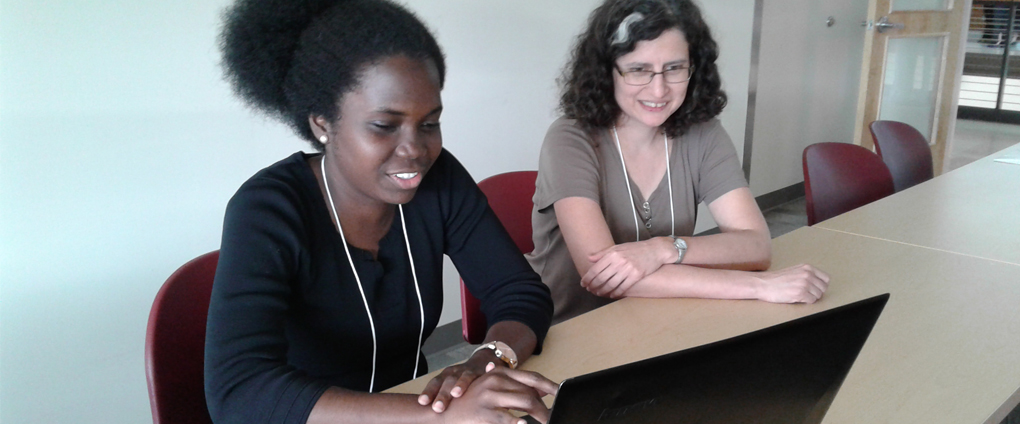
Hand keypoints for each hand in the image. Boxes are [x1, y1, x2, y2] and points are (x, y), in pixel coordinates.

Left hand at [419, 349, 494, 412]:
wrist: (480, 362)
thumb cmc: (462, 381)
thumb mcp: (451, 386)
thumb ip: (442, 398)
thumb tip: (431, 414)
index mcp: (444, 376)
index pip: (434, 383)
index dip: (429, 392)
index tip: (422, 401)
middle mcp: (454, 373)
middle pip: (446, 382)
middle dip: (442, 394)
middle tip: (438, 407)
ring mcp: (467, 371)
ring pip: (462, 377)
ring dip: (459, 385)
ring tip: (456, 394)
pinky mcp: (481, 372)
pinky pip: (480, 376)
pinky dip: (478, 381)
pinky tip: (478, 387)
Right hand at [439, 363, 558, 423]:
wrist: (440, 409)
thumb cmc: (468, 401)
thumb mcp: (490, 387)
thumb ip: (514, 386)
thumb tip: (542, 391)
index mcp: (499, 373)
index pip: (532, 378)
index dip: (550, 386)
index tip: (563, 394)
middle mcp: (496, 380)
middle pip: (531, 393)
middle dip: (546, 408)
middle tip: (554, 417)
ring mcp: (490, 396)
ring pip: (525, 403)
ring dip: (540, 416)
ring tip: (547, 422)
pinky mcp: (484, 412)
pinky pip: (508, 418)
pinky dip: (519, 422)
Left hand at [582, 238, 671, 297]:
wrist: (654, 250)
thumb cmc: (635, 249)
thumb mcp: (618, 247)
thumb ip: (602, 253)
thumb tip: (589, 258)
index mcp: (613, 254)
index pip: (596, 268)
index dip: (588, 277)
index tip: (583, 283)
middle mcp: (619, 261)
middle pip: (602, 277)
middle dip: (593, 286)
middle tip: (589, 290)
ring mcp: (628, 269)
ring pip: (611, 284)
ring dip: (603, 291)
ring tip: (598, 293)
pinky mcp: (636, 276)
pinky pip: (623, 287)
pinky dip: (616, 293)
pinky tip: (612, 295)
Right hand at [753, 264, 829, 302]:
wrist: (763, 284)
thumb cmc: (776, 279)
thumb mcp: (794, 271)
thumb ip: (806, 274)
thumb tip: (818, 282)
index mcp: (807, 268)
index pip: (826, 278)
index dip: (821, 285)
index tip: (814, 288)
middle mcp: (808, 274)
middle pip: (823, 288)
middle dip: (816, 292)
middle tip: (806, 293)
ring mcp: (805, 284)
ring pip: (818, 295)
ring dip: (810, 297)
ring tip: (799, 295)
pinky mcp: (800, 293)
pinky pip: (812, 301)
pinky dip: (806, 301)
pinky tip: (796, 298)